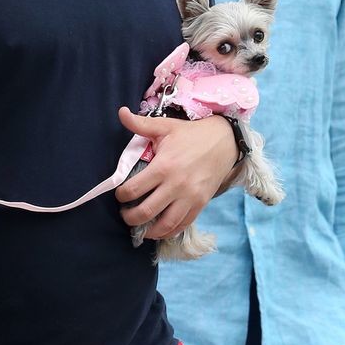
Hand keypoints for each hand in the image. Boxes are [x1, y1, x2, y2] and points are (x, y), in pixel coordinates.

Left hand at [114, 109, 238, 241]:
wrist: (224, 141)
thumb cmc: (191, 134)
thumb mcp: (165, 126)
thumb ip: (140, 124)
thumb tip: (120, 112)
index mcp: (163, 166)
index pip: (133, 189)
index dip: (121, 196)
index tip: (120, 195)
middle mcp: (176, 185)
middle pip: (146, 211)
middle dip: (130, 218)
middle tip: (125, 215)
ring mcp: (190, 197)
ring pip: (165, 224)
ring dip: (148, 230)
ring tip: (140, 228)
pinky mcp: (200, 204)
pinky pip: (182, 225)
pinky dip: (168, 232)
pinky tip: (159, 230)